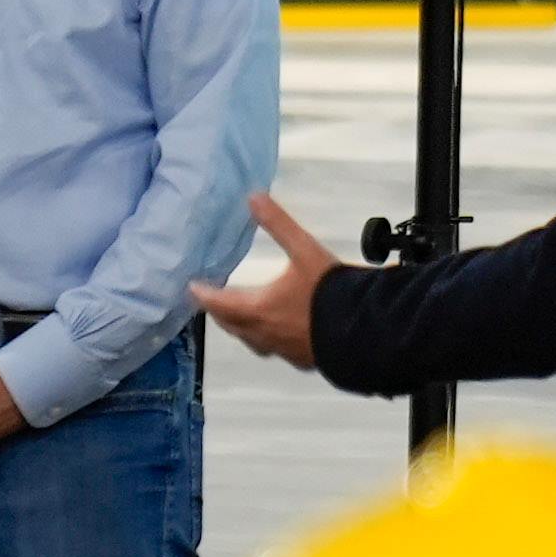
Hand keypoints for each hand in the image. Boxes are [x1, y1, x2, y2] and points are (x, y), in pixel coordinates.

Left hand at [189, 192, 344, 371]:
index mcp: (258, 308)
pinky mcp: (302, 360)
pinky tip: (280, 336)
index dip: (204, 295)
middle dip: (220, 313)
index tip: (192, 289)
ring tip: (241, 319)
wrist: (363, 329)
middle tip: (213, 303)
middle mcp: (264, 333)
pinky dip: (269, 341)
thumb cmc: (328, 290)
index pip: (220, 303)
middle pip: (232, 325)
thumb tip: (254, 196)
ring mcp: (283, 351)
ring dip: (242, 329)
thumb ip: (278, 223)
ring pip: (253, 342)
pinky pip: (277, 351)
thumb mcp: (304, 249)